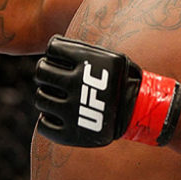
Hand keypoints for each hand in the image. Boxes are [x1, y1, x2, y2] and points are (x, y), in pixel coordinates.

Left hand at [34, 36, 180, 146]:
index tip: (58, 59)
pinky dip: (47, 120)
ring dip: (46, 95)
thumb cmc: (121, 80)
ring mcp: (72, 110)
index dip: (53, 52)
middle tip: (52, 77)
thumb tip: (52, 46)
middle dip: (45, 72)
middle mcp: (76, 84)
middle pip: (41, 72)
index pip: (52, 49)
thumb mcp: (107, 57)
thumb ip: (81, 50)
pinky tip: (57, 115)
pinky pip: (44, 125)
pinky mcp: (70, 133)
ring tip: (56, 96)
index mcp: (85, 61)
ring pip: (40, 98)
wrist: (140, 110)